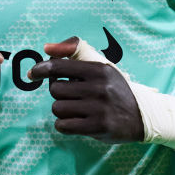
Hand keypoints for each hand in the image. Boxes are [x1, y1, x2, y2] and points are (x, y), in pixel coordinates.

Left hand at [27, 36, 143, 143]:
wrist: (141, 116)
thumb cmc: (114, 89)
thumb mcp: (101, 65)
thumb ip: (74, 51)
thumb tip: (47, 48)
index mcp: (98, 69)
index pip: (59, 66)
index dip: (41, 69)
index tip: (33, 74)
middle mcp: (99, 87)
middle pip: (55, 90)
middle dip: (58, 93)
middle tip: (70, 95)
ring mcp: (99, 108)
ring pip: (57, 108)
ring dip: (62, 110)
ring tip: (76, 109)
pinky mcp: (98, 127)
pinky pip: (63, 125)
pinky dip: (64, 124)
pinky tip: (75, 121)